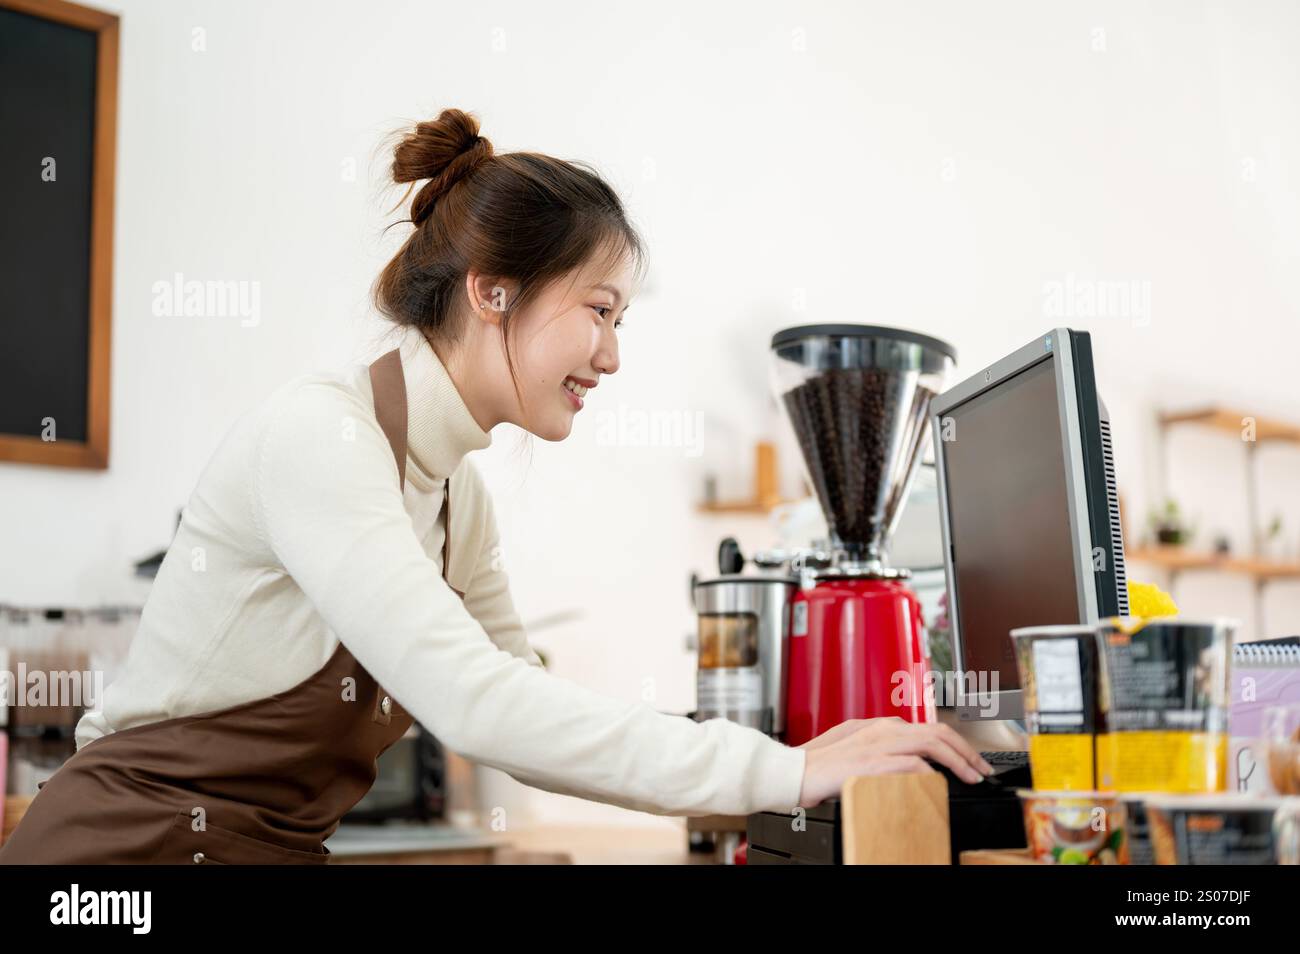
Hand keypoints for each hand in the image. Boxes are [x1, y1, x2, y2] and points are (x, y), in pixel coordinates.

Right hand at [796, 717, 994, 807]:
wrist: (792, 771)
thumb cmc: (819, 765)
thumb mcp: (856, 751)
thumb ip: (883, 751)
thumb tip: (915, 765)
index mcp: (880, 726)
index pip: (929, 728)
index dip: (956, 744)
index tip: (969, 761)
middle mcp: (882, 729)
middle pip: (937, 731)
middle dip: (966, 750)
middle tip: (981, 770)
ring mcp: (877, 743)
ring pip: (931, 742)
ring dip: (957, 760)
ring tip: (971, 777)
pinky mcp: (871, 761)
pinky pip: (911, 763)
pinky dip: (930, 772)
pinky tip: (939, 783)